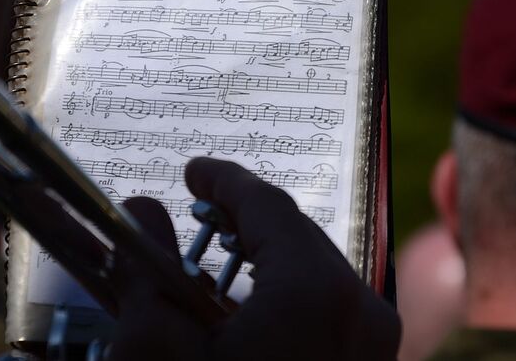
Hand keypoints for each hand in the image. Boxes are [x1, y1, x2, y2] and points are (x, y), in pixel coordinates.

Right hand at [109, 157, 400, 359]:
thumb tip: (140, 209)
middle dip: (244, 218)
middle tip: (197, 211)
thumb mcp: (156, 354)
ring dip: (267, 256)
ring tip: (218, 256)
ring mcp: (374, 344)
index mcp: (316, 293)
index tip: (193, 173)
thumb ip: (147, 272)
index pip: (270, 206)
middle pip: (298, 234)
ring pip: (316, 270)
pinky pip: (331, 307)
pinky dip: (289, 293)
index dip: (225, 181)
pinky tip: (250, 307)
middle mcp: (362, 311)